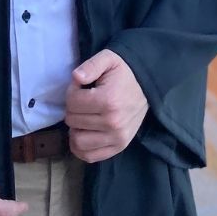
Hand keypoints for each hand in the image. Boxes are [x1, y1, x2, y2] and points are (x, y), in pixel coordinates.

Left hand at [65, 48, 148, 163]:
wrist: (145, 86)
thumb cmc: (122, 73)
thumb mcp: (108, 59)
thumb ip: (91, 65)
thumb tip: (76, 77)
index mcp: (109, 100)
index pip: (72, 102)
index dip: (71, 92)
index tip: (81, 87)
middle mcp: (113, 123)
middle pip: (73, 121)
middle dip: (72, 108)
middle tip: (82, 100)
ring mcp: (117, 138)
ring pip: (77, 141)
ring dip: (75, 128)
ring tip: (83, 116)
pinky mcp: (118, 147)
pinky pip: (89, 156)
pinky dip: (80, 147)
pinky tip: (83, 133)